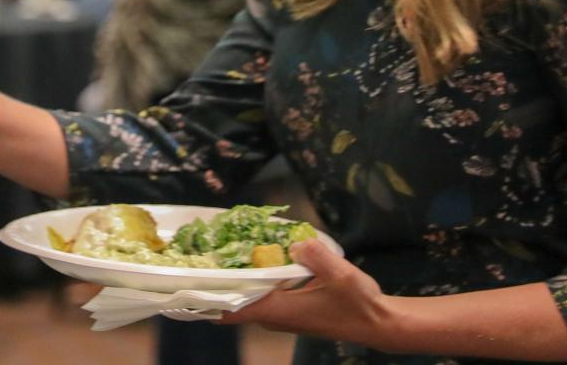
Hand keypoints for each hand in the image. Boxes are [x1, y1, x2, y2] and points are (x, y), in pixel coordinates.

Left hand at [216, 239, 394, 342]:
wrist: (380, 323)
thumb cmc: (360, 304)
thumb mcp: (342, 276)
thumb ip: (318, 257)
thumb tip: (296, 243)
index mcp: (279, 311)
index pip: (232, 309)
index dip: (207, 298)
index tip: (187, 282)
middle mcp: (275, 316)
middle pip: (234, 302)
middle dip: (217, 282)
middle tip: (200, 255)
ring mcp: (283, 315)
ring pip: (248, 298)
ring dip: (235, 280)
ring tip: (220, 252)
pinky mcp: (292, 310)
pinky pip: (263, 295)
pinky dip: (254, 281)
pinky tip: (256, 259)